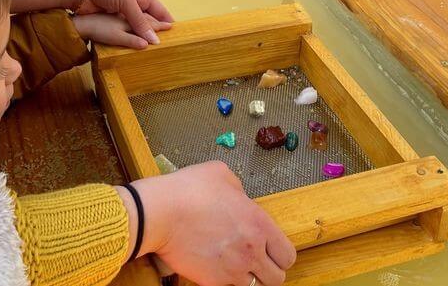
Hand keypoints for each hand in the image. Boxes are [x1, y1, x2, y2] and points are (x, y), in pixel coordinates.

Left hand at [75, 0, 173, 44]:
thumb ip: (140, 22)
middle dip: (156, 31)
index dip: (166, 19)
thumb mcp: (127, 1)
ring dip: (142, 37)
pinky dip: (129, 39)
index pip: (157, 9)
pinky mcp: (108, 21)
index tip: (176, 32)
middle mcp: (131, 4)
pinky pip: (123, 32)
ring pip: (135, 28)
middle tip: (166, 45)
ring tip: (153, 51)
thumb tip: (155, 41)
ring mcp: (119, 13)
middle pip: (147, 20)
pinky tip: (134, 48)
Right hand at [133, 161, 296, 285]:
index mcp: (259, 223)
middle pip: (277, 278)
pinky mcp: (211, 282)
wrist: (160, 212)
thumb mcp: (220, 173)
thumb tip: (239, 197)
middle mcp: (251, 251)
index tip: (270, 249)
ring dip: (247, 278)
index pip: (287, 255)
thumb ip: (238, 189)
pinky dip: (225, 282)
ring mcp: (232, 270)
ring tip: (235, 265)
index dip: (280, 253)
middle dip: (268, 270)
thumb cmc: (188, 190)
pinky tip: (216, 268)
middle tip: (255, 260)